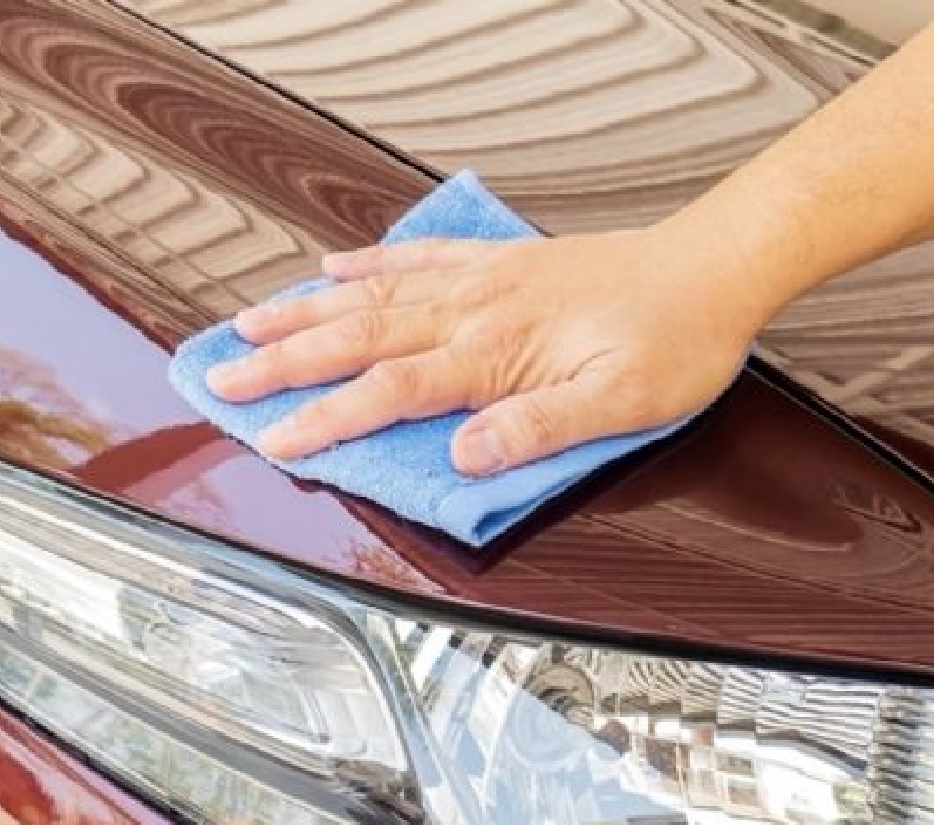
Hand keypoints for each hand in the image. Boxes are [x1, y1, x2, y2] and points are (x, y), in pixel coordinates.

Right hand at [205, 227, 772, 475]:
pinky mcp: (496, 262)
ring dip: (303, 312)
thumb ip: (538, 430)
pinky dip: (367, 262)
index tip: (275, 439)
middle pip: (357, 337)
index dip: (326, 417)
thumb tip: (464, 458)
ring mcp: (479, 280)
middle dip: (282, 362)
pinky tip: (329, 269)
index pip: (389, 390)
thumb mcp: (620, 405)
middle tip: (220, 380)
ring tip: (244, 327)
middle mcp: (473, 309)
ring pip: (371, 295)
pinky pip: (415, 256)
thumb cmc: (674, 341)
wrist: (712, 269)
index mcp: (495, 352)